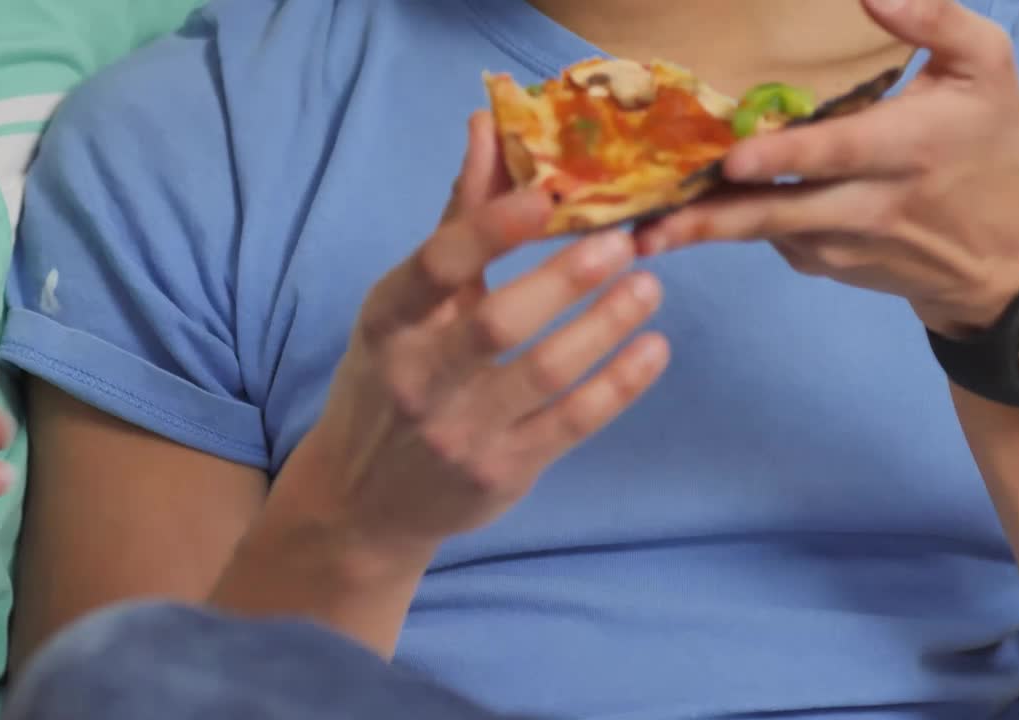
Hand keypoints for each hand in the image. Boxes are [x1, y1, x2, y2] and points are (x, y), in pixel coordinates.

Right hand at [298, 111, 668, 571]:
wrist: (365, 501)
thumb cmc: (390, 381)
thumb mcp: (405, 306)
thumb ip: (456, 219)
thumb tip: (489, 126)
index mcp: (387, 323)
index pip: (434, 268)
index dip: (491, 227)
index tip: (549, 194)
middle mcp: (417, 379)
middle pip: (497, 323)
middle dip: (565, 278)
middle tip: (623, 243)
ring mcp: (461, 431)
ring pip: (543, 373)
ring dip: (605, 326)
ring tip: (649, 288)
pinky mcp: (502, 472)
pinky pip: (571, 424)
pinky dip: (618, 384)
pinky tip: (653, 349)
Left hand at [635, 0, 1018, 337]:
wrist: (999, 257)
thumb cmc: (989, 147)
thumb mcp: (986, 70)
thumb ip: (935, 20)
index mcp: (908, 148)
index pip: (837, 153)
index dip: (783, 157)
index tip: (732, 160)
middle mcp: (868, 205)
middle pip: (778, 213)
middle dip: (711, 219)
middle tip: (648, 227)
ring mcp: (840, 244)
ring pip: (763, 232)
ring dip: (702, 230)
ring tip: (641, 232)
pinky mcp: (823, 264)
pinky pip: (770, 238)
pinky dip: (731, 224)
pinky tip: (684, 215)